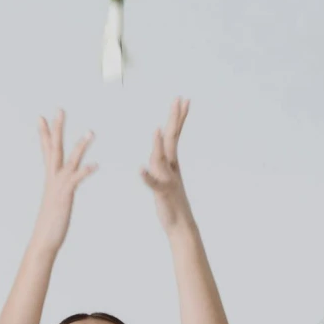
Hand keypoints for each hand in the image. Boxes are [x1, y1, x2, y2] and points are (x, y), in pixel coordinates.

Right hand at [30, 110, 97, 249]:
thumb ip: (59, 190)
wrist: (44, 240)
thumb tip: (61, 187)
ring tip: (91, 132)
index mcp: (51, 178)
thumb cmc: (51, 224)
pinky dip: (85, 171)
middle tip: (59, 109)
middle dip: (57, 128)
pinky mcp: (65, 196)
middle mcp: (53, 179)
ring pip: (70, 160)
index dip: (45, 133)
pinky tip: (95, 164)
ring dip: (80, 145)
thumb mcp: (56, 201)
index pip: (47, 150)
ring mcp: (59, 186)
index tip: (42, 117)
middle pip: (54, 148)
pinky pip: (76, 180)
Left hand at [140, 97, 194, 233]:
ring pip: (162, 159)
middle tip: (180, 99)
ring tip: (157, 129)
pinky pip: (154, 185)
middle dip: (175, 119)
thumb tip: (158, 148)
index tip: (183, 100)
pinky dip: (148, 178)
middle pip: (172, 140)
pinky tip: (140, 170)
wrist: (180, 224)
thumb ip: (161, 163)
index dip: (178, 118)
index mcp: (172, 163)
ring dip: (159, 145)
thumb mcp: (165, 178)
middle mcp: (172, 168)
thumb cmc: (171, 202)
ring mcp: (168, 180)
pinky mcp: (162, 194)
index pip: (174, 135)